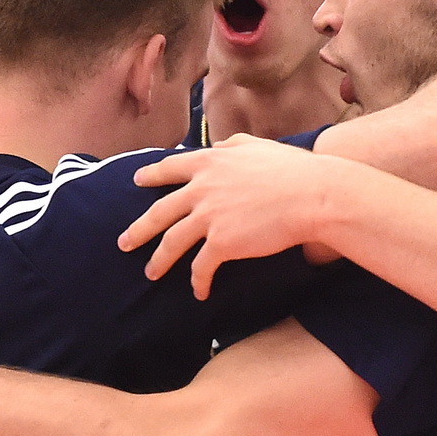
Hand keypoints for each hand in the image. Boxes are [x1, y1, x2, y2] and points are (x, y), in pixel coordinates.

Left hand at [121, 136, 358, 295]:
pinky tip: (199, 292)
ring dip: (159, 260)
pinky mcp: (221, 243)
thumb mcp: (259, 146)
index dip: (152, 175)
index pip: (171, 168)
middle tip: (124, 242)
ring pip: (172, 242)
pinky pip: (201, 266)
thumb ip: (235, 144)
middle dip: (139, 229)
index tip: (138, 180)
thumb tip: (222, 143)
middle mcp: (202, 187)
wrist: (313, 196)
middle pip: (160, 212)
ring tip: (151, 273)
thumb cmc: (294, 170)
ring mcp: (209, 216)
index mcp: (211, 161)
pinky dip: (197, 281)